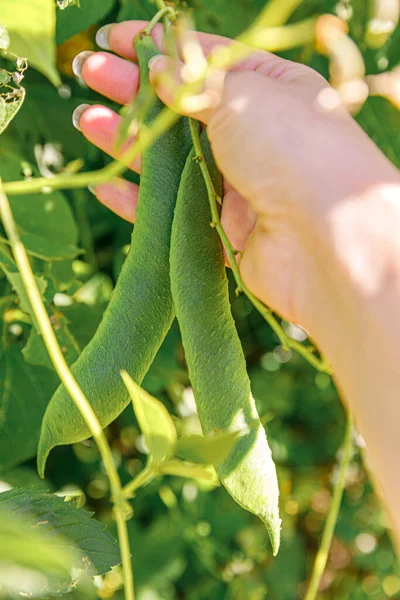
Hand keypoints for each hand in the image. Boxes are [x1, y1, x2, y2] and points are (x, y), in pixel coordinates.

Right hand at [72, 20, 398, 341]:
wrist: (325, 238)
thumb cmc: (292, 148)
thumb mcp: (243, 94)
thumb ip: (194, 85)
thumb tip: (158, 69)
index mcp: (271, 90)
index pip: (206, 61)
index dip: (159, 48)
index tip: (116, 40)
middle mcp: (255, 137)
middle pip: (182, 110)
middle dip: (134, 90)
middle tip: (89, 74)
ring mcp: (238, 185)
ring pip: (171, 161)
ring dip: (128, 140)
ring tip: (87, 120)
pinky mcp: (223, 231)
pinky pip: (171, 211)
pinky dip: (137, 200)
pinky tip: (105, 184)